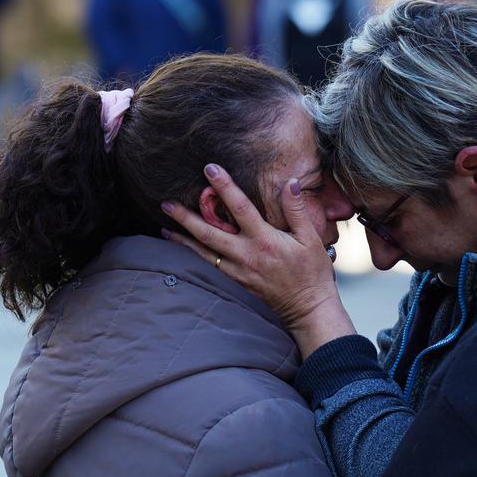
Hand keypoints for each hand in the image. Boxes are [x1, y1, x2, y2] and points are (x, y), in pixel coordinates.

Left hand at [161, 164, 356, 355]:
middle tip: (166, 204)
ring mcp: (238, 270)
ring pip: (203, 252)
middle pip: (208, 233)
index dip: (225, 186)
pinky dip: (194, 255)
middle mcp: (246, 255)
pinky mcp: (236, 281)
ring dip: (182, 239)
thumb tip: (290, 183)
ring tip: (164, 226)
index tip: (210, 169)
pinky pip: (210, 265)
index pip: (240, 207)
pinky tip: (184, 248)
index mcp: (265, 240)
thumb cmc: (312, 272)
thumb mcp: (311, 239)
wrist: (308, 308)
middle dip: (185, 217)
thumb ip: (296, 209)